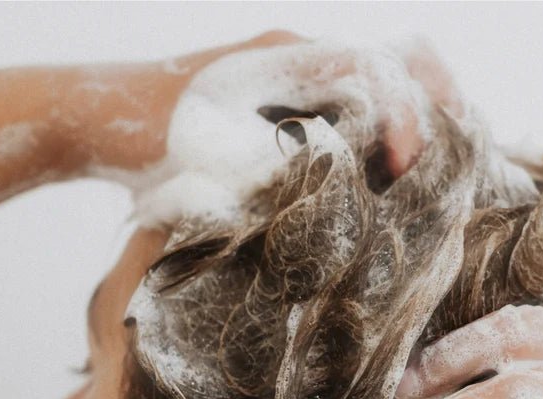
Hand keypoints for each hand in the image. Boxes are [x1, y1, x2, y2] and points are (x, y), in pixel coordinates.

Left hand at [0, 32, 459, 206]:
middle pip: (382, 63)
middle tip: (448, 158)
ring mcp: (280, 71)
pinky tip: (371, 169)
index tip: (407, 169)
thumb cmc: (145, 142)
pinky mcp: (271, 93)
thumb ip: (283, 175)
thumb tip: (346, 199)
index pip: (372, 70)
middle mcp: (289, 55)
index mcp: (282, 59)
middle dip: (424, 103)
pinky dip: (367, 128)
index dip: (404, 115)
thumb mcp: (216, 168)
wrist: (94, 117)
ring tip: (420, 169)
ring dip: (397, 119)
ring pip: (362, 83)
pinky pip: (336, 100)